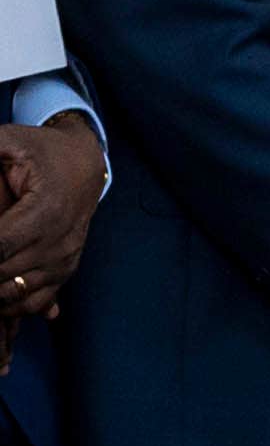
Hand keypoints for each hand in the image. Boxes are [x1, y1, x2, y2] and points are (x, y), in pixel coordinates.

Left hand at [0, 115, 99, 320]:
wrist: (85, 163)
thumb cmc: (42, 151)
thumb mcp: (8, 139)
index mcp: (46, 209)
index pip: (0, 244)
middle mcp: (60, 240)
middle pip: (4, 273)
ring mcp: (65, 258)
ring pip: (18, 292)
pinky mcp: (66, 268)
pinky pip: (37, 301)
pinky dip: (11, 306)